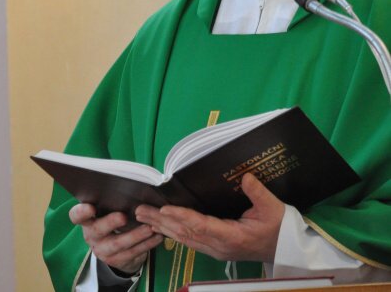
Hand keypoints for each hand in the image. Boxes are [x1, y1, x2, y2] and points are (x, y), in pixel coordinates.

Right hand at [69, 203, 162, 275]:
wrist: (114, 248)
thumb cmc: (112, 221)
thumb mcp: (107, 212)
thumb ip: (111, 203)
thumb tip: (129, 188)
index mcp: (86, 220)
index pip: (76, 216)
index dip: (81, 212)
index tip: (91, 207)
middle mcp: (91, 235)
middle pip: (98, 229)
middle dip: (110, 222)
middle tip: (123, 216)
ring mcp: (102, 250)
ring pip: (118, 244)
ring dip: (135, 235)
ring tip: (149, 228)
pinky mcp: (116, 261)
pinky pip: (132, 253)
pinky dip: (146, 244)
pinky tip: (157, 236)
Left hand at [135, 173, 283, 261]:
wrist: (287, 249)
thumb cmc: (279, 228)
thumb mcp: (273, 208)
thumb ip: (257, 193)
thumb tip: (245, 177)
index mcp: (233, 237)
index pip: (202, 226)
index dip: (182, 217)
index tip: (164, 209)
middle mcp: (220, 246)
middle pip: (186, 233)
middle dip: (161, 221)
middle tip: (140, 210)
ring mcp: (216, 250)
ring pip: (184, 239)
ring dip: (162, 227)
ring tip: (143, 216)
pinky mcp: (214, 249)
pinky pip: (189, 241)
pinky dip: (171, 232)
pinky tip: (159, 226)